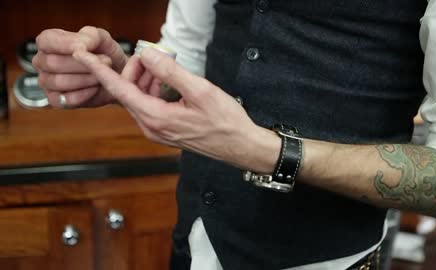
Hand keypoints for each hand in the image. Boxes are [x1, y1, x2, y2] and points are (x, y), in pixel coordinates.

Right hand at [33, 26, 128, 107]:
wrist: (117, 75)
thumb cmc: (105, 53)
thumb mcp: (102, 38)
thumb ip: (89, 36)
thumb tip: (78, 48)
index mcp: (48, 41)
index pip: (45, 41)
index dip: (64, 45)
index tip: (84, 49)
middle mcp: (42, 61)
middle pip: (53, 63)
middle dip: (83, 64)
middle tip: (106, 62)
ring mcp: (47, 82)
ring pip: (59, 82)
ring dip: (86, 79)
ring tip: (101, 75)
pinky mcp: (56, 100)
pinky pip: (66, 99)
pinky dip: (85, 94)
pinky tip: (96, 88)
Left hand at [73, 48, 280, 172]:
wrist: (240, 146)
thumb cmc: (226, 122)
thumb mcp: (201, 91)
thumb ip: (171, 73)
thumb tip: (149, 56)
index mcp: (157, 117)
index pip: (120, 90)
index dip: (99, 70)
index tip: (83, 56)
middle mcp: (152, 127)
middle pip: (128, 93)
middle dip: (135, 70)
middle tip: (154, 56)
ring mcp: (157, 131)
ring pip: (138, 99)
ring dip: (146, 80)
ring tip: (165, 69)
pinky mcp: (165, 131)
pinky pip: (149, 106)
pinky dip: (153, 91)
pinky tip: (168, 83)